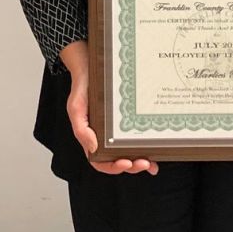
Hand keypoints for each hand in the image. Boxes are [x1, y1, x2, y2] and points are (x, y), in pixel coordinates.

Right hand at [60, 40, 156, 175]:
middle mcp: (104, 137)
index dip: (112, 167)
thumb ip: (81, 129)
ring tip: (151, 163)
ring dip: (141, 162)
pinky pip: (137, 137)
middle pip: (118, 160)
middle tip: (144, 163)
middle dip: (131, 166)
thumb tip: (93, 149)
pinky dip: (146, 147)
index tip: (125, 163)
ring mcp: (117, 130)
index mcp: (91, 137)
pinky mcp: (127, 120)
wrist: (92, 65)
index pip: (99, 161)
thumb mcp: (76, 107)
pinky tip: (156, 150)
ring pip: (129, 153)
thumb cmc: (82, 87)